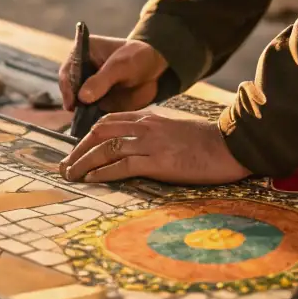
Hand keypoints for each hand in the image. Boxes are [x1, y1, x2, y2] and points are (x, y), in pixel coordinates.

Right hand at [58, 35, 166, 113]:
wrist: (155, 66)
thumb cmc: (136, 57)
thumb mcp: (120, 66)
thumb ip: (102, 80)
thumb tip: (83, 97)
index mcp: (81, 54)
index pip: (67, 72)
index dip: (68, 88)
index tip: (73, 103)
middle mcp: (81, 72)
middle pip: (69, 91)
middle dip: (74, 104)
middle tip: (80, 116)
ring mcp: (89, 88)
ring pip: (78, 104)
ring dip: (82, 114)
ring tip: (87, 123)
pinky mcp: (98, 101)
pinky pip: (91, 113)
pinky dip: (92, 119)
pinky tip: (96, 125)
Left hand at [60, 109, 250, 185]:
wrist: (232, 145)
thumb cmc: (208, 142)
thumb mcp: (177, 130)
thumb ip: (156, 133)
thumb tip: (140, 146)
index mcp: (150, 118)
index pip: (109, 121)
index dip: (88, 136)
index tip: (76, 150)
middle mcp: (146, 127)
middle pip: (100, 132)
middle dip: (78, 149)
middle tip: (65, 165)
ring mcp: (152, 143)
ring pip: (106, 148)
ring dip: (84, 162)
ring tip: (71, 175)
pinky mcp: (159, 161)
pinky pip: (123, 165)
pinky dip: (104, 172)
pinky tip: (92, 180)